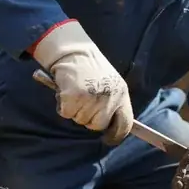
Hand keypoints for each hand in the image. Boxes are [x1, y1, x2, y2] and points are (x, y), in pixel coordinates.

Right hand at [31, 20, 133, 144]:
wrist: (73, 50)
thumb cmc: (90, 68)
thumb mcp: (110, 83)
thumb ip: (113, 102)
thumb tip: (111, 126)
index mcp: (121, 92)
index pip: (126, 123)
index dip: (117, 134)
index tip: (110, 138)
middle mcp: (109, 97)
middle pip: (98, 125)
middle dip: (89, 118)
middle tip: (83, 102)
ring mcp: (91, 98)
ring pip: (80, 120)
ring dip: (74, 110)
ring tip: (76, 91)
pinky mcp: (73, 97)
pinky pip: (66, 113)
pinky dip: (63, 105)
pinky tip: (66, 90)